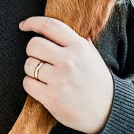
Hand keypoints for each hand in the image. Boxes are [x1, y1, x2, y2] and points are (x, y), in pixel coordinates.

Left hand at [19, 16, 113, 133]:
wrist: (109, 111)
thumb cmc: (98, 82)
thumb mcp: (92, 56)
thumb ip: (75, 42)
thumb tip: (53, 30)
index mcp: (79, 47)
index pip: (50, 26)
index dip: (32, 22)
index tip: (24, 26)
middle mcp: (68, 61)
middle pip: (33, 45)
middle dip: (32, 51)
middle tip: (39, 58)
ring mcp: (59, 80)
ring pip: (29, 65)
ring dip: (32, 69)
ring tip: (45, 76)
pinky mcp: (51, 98)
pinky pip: (28, 83)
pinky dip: (31, 84)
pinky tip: (42, 87)